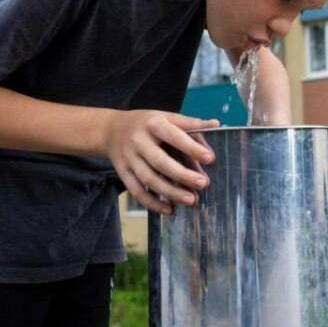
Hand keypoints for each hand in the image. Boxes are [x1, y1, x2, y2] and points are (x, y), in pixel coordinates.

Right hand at [103, 110, 218, 214]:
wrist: (111, 129)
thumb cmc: (147, 123)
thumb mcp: (166, 117)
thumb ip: (189, 124)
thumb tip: (216, 125)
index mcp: (153, 123)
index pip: (174, 136)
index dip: (191, 147)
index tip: (210, 158)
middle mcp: (138, 141)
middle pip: (160, 161)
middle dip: (182, 175)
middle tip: (203, 184)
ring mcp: (128, 158)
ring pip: (149, 179)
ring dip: (170, 192)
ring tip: (191, 200)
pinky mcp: (122, 173)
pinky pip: (136, 191)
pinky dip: (152, 203)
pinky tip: (169, 209)